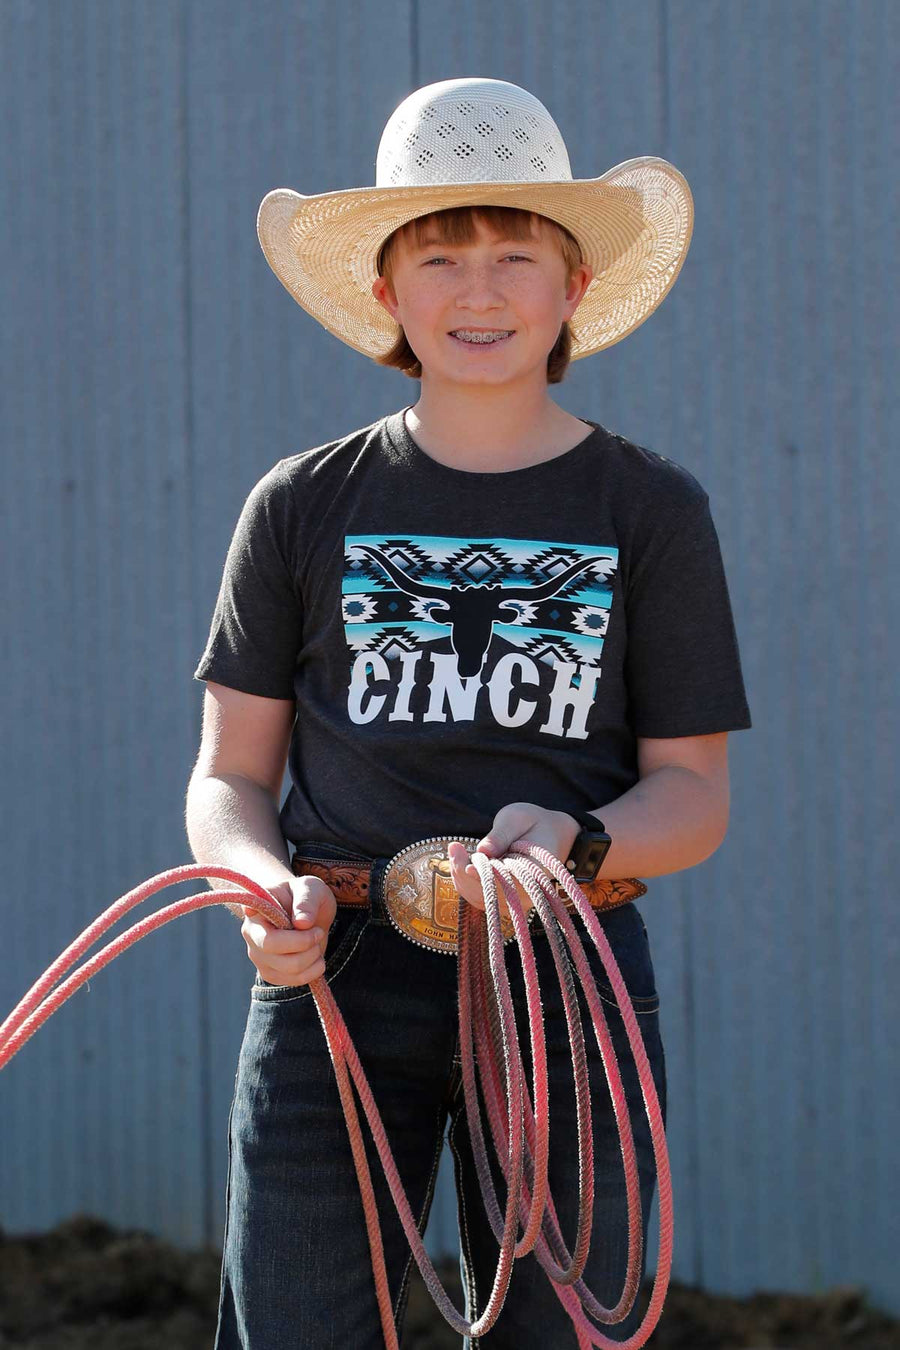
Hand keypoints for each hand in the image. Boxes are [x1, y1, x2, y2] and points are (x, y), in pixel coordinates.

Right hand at [239, 875, 337, 987]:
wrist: (304, 910)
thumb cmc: (304, 894)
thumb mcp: (310, 887)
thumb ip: (306, 900)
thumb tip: (302, 923)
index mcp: (255, 914)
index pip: (267, 937)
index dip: (289, 939)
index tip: (304, 924)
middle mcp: (252, 937)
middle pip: (278, 957)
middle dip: (307, 945)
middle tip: (318, 931)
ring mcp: (260, 958)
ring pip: (290, 971)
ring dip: (313, 957)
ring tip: (316, 941)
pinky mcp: (272, 973)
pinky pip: (295, 981)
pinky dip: (314, 970)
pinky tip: (315, 955)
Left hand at [447, 803, 580, 921]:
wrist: (550, 834)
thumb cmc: (534, 823)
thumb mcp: (519, 818)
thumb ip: (502, 834)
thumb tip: (483, 850)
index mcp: (535, 872)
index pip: (508, 884)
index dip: (485, 879)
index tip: (468, 866)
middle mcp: (526, 893)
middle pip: (489, 895)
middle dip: (465, 874)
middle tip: (455, 848)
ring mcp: (514, 900)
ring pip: (479, 898)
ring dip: (461, 877)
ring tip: (455, 850)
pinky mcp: (502, 899)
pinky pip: (477, 896)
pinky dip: (464, 880)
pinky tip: (459, 860)